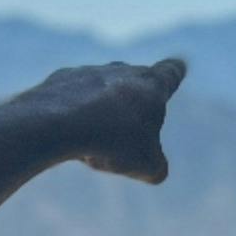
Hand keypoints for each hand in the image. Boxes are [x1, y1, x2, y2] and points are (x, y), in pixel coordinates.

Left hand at [29, 57, 187, 183]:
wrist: (56, 124)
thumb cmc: (111, 141)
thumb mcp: (146, 165)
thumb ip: (156, 166)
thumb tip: (156, 169)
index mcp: (151, 85)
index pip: (170, 73)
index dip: (175, 73)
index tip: (179, 66)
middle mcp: (122, 71)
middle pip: (134, 80)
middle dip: (135, 98)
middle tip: (132, 122)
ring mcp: (89, 72)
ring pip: (102, 90)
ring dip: (102, 110)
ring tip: (95, 141)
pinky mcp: (60, 80)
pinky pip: (73, 97)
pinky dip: (74, 113)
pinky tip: (68, 135)